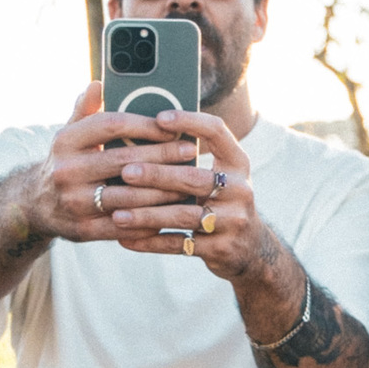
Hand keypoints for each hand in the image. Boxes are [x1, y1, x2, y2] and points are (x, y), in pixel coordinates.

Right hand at [31, 84, 202, 243]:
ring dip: (163, 190)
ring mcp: (74, 202)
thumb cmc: (66, 161)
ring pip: (128, 195)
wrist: (34, 205)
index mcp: (65, 141)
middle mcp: (66, 170)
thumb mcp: (69, 134)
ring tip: (187, 181)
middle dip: (162, 155)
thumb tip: (98, 83)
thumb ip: (86, 110)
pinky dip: (150, 219)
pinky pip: (124, 225)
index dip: (145, 125)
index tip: (172, 125)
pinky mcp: (83, 230)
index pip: (111, 125)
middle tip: (190, 151)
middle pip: (124, 160)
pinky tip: (171, 211)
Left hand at [110, 110, 268, 279]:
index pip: (216, 131)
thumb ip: (189, 158)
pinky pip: (179, 245)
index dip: (189, 121)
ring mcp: (233, 221)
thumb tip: (142, 130)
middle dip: (157, 175)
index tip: (159, 117)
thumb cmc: (220, 201)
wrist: (251, 249)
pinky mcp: (221, 249)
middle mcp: (240, 189)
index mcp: (238, 162)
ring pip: (183, 215)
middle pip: (193, 178)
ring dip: (147, 215)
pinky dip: (150, 242)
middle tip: (126, 172)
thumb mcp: (220, 175)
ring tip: (117, 214)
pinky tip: (125, 239)